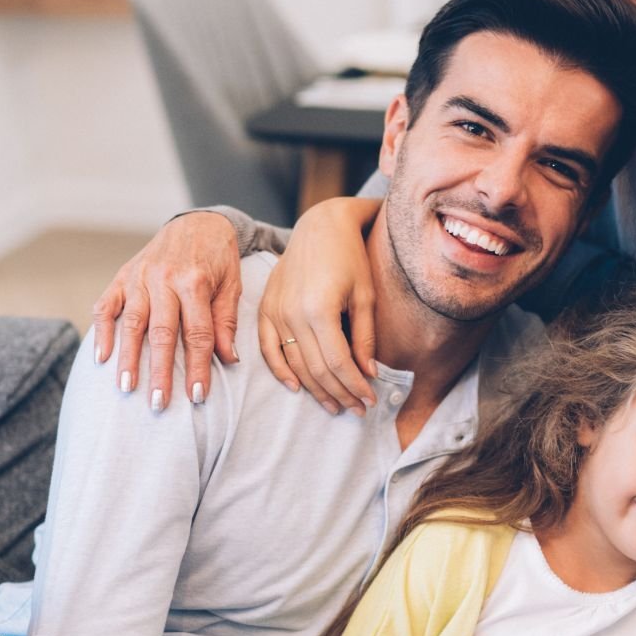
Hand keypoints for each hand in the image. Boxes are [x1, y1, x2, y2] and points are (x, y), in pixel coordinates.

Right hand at [91, 211, 241, 409]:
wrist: (197, 221)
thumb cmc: (218, 258)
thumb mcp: (231, 285)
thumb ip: (225, 322)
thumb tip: (227, 359)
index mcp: (195, 281)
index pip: (197, 333)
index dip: (197, 366)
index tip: (196, 395)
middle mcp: (164, 279)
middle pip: (161, 333)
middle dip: (159, 371)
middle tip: (158, 403)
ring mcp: (139, 277)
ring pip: (132, 323)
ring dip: (128, 358)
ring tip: (127, 387)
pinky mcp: (123, 276)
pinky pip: (107, 305)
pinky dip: (102, 331)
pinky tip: (101, 357)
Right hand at [256, 197, 381, 414]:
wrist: (320, 227)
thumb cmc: (350, 258)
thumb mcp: (365, 296)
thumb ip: (364, 338)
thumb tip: (368, 374)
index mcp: (319, 309)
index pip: (338, 363)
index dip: (355, 386)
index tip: (370, 400)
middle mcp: (292, 313)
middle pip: (316, 369)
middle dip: (340, 393)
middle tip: (357, 409)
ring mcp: (275, 312)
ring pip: (294, 364)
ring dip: (315, 389)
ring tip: (336, 405)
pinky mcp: (265, 308)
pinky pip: (268, 348)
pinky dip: (281, 371)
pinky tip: (297, 388)